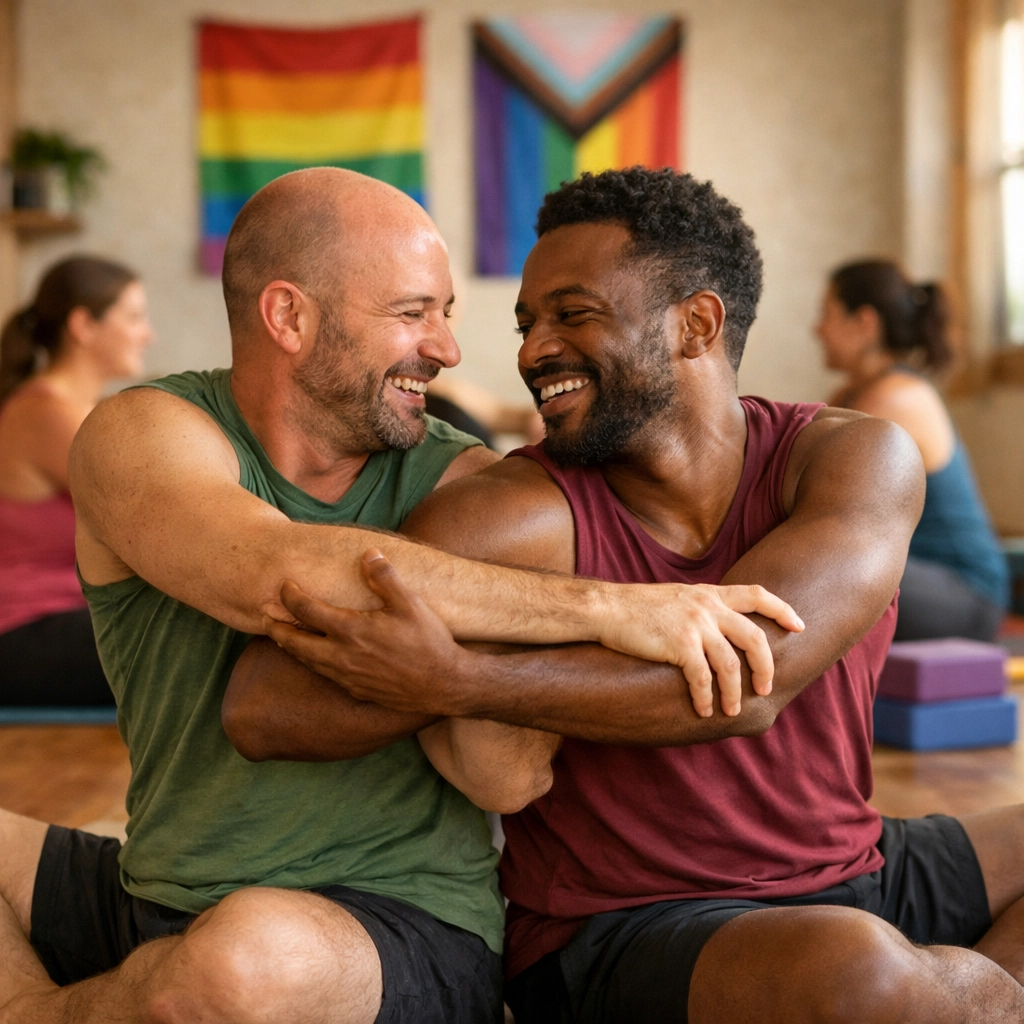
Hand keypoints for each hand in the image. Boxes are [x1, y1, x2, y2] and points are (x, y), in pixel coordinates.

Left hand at [264, 549, 467, 714]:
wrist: (444, 685)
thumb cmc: (428, 642)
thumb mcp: (410, 603)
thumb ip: (384, 577)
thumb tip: (367, 554)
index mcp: (351, 630)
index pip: (306, 611)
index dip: (290, 596)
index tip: (284, 585)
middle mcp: (342, 656)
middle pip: (295, 643)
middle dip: (276, 627)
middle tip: (264, 616)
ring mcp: (347, 677)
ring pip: (308, 662)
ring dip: (291, 648)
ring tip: (282, 637)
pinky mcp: (356, 690)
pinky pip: (325, 676)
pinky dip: (312, 664)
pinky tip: (317, 659)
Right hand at [596, 583, 803, 718]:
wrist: (606, 608)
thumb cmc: (635, 608)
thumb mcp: (676, 598)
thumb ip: (700, 609)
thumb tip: (715, 632)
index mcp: (709, 594)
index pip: (758, 595)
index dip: (782, 610)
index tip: (799, 626)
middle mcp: (707, 607)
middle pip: (754, 637)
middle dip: (765, 667)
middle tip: (764, 688)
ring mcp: (694, 625)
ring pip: (731, 664)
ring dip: (734, 692)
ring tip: (730, 710)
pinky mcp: (679, 644)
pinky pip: (702, 678)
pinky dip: (706, 697)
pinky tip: (703, 709)